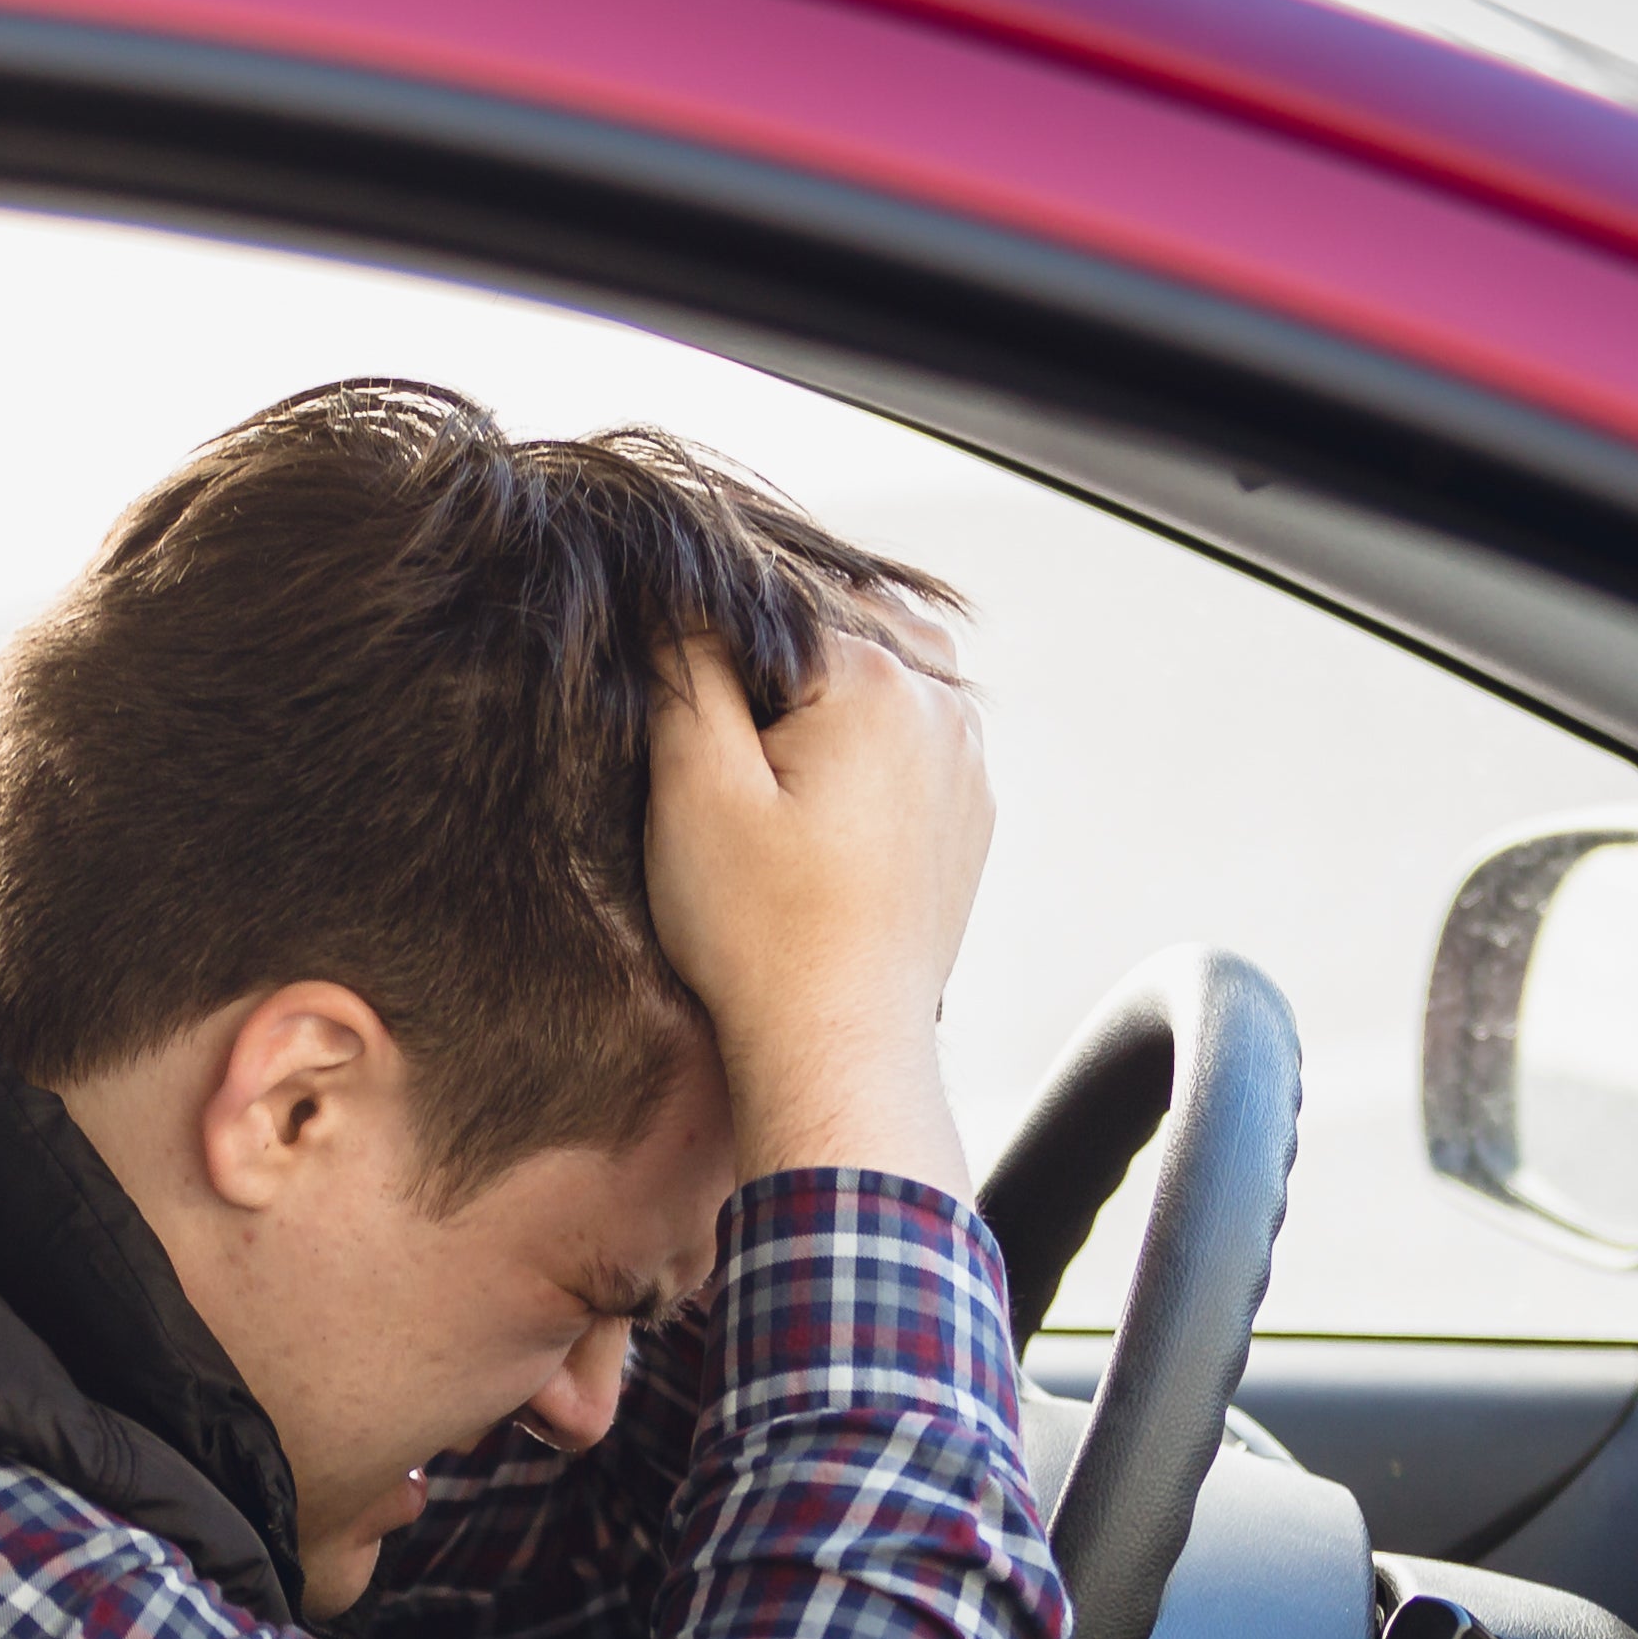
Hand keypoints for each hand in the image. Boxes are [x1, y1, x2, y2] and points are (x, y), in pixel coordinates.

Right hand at [644, 614, 992, 1196]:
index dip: (708, 630)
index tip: (671, 676)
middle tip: (722, 719)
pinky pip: (916, 740)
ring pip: (891, 675)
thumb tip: (678, 591)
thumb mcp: (693, 786)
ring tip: (766, 754)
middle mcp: (940, 709)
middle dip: (781, 647)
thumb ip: (686, 669)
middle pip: (847, 620)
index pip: (774, 600)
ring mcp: (965, 766)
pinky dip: (866, 741)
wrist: (838, 1048)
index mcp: (876, 679)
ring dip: (829, 688)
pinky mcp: (965, 819)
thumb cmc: (761, 931)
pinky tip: (813, 795)